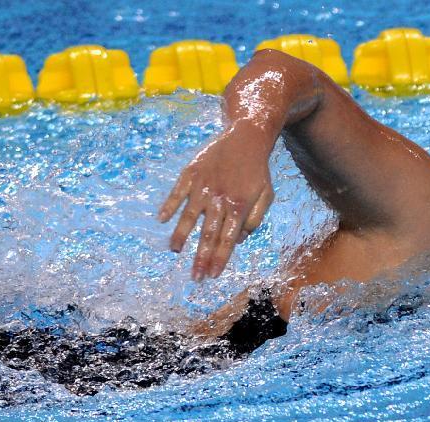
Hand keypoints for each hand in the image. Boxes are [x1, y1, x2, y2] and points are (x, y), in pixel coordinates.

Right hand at [159, 122, 274, 279]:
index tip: (212, 276)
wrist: (246, 137)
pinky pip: (177, 193)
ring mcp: (203, 186)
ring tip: (175, 251)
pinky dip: (169, 206)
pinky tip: (162, 220)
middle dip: (201, 258)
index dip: (219, 260)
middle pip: (208, 234)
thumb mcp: (267, 195)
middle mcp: (219, 199)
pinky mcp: (191, 173)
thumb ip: (255, 219)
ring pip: (189, 216)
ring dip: (181, 236)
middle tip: (195, 276)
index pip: (227, 240)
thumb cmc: (258, 170)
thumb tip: (239, 239)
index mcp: (239, 207)